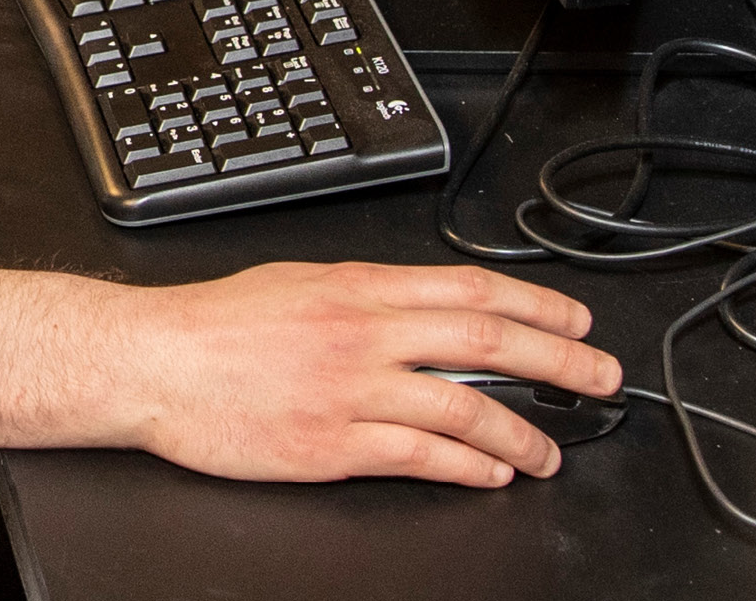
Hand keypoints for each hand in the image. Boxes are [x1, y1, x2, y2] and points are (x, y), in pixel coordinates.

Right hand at [0, 262, 619, 486]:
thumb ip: (364, 293)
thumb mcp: (300, 281)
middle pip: (485, 343)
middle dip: (556, 362)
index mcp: (358, 287)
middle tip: (600, 378)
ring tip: (550, 449)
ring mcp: (351, 391)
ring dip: (521, 431)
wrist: (155, 362)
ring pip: (463, 407)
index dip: (536, 307)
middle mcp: (364, 333)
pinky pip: (419, 456)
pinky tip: (491, 473)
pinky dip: (466, 466)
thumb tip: (420, 304)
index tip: (575, 321)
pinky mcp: (333, 444)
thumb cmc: (215, 325)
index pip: (470, 290)